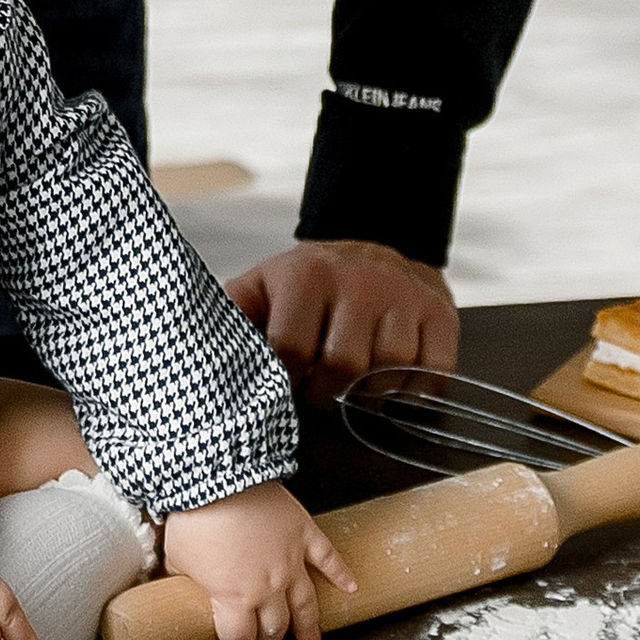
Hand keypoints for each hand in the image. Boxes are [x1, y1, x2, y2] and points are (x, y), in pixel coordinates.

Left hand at [161, 481, 356, 639]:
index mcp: (235, 598)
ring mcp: (290, 561)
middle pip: (274, 626)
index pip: (239, 639)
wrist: (218, 477)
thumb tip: (176, 583)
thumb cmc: (196, 515)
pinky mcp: (303, 534)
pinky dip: (341, 574)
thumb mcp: (176, 556)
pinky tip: (350, 587)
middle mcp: (268, 587)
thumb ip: (182, 577)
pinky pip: (328, 558)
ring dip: (308, 627)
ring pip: (306, 605)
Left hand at [225, 236, 456, 400]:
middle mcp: (360, 282)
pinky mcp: (440, 314)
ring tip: (353, 386)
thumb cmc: (310, 281)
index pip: (291, 349)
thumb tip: (199, 347)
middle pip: (344, 366)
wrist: (375, 244)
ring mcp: (404, 298)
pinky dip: (412, 391)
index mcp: (307, 275)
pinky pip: (432, 373)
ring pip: (389, 372)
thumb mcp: (263, 285)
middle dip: (327, 393)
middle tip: (320, 392)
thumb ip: (233, 312)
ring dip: (369, 395)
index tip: (286, 384)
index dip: (286, 380)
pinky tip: (391, 382)